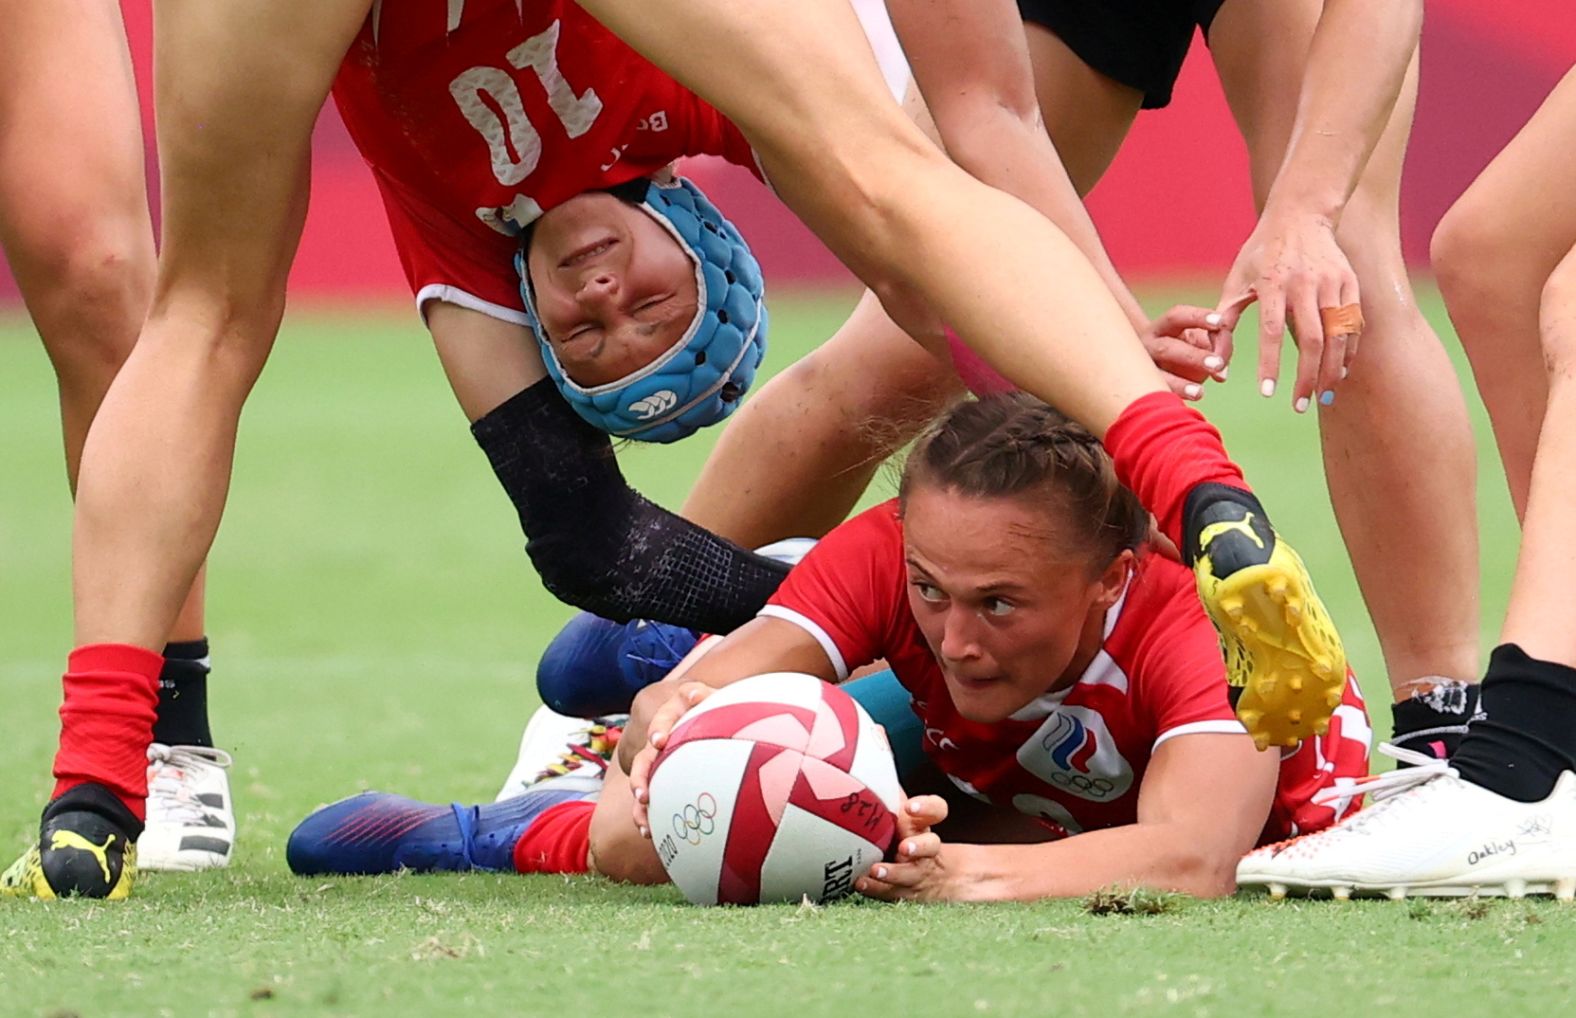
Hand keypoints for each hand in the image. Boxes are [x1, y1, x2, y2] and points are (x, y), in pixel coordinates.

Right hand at [628, 681, 715, 837]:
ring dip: (640, 793)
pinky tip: (649, 831)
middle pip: (646, 753)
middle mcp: (663, 733)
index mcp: (678, 710)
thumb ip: (712, 698)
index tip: (659, 741)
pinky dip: (646, 812)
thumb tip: (699, 693)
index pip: (667, 715)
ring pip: (643, 776)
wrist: (714, 714)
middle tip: (642, 793)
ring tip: (643, 811)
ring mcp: (659, 755)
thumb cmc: (723, 705)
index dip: (661, 727)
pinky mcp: (661, 773)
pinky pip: (649, 793)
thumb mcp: (721, 698)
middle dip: (642, 773)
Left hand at [855, 794, 962, 902]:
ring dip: (894, 872)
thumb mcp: (901, 809)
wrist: (937, 875)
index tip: (912, 807)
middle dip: (919, 846)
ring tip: (875, 869)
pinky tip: (859, 883)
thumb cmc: (906, 832)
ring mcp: (918, 871)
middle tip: (905, 847)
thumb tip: (874, 737)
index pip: (937, 810)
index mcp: (924, 823)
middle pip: (931, 845)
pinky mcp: (906, 891)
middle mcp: (925, 848)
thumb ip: (888, 785)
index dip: (927, 808)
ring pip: (911, 873)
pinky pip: (892, 892)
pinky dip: (875, 888)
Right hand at [1139, 305, 1229, 401]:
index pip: (1177, 317)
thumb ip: (1220, 343)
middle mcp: (1148, 345)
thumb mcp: (1203, 342)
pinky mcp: (1145, 390)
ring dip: (1180, 383)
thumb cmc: (1187, 352)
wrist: (1160, 374)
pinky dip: (1175, 398)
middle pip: (1167, 347)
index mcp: (1163, 328)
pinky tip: (1193, 399)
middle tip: (1217, 364)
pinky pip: (1158, 395)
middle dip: (1194, 356)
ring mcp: (1144, 369)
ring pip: (1157, 375)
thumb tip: (1221, 370)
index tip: (1221, 322)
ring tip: (1199, 392)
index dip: (1198, 317)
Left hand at [1215, 211, 1360, 411]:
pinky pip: (1354, 324)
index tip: (1268, 394)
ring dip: (1332, 370)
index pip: (1271, 331)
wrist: (1301, 215)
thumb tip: (1216, 363)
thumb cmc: (1260, 254)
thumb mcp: (1235, 281)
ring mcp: (1333, 282)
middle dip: (1307, 378)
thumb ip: (1224, 321)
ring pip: (1339, 335)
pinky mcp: (1351, 282)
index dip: (1271, 364)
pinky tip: (1339, 372)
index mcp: (1273, 283)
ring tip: (1322, 396)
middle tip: (1299, 406)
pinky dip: (1349, 352)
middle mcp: (1306, 284)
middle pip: (1312, 340)